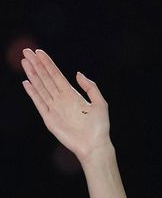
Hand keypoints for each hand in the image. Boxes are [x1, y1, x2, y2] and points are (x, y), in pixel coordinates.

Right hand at [21, 48, 111, 162]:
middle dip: (37, 65)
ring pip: (41, 87)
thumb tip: (77, 73)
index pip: (56, 75)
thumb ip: (90, 87)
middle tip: (27, 51)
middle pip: (46, 78)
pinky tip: (26, 83)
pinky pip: (39, 103)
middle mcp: (61, 99)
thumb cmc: (99, 127)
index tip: (39, 52)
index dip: (48, 64)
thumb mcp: (100, 103)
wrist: (94, 145)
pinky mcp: (49, 119)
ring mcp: (54, 108)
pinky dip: (33, 93)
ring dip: (32, 75)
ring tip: (24, 62)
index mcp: (72, 95)